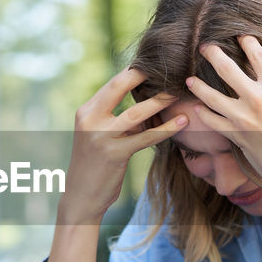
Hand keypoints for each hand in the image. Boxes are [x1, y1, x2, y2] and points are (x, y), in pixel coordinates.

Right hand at [57, 68, 184, 225]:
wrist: (80, 197)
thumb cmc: (95, 165)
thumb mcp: (99, 136)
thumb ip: (117, 119)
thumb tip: (147, 102)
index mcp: (86, 111)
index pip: (112, 83)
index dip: (134, 71)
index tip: (155, 65)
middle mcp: (89, 119)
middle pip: (119, 86)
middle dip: (144, 74)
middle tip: (169, 67)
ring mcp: (100, 136)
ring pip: (135, 112)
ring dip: (159, 101)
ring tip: (178, 92)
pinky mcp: (114, 154)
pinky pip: (145, 137)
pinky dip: (166, 128)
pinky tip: (181, 122)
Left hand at [188, 35, 261, 216]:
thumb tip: (258, 78)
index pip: (258, 54)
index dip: (246, 42)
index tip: (238, 36)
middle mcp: (259, 98)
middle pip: (227, 68)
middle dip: (212, 54)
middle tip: (204, 47)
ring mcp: (244, 117)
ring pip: (211, 95)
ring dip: (198, 85)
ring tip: (190, 79)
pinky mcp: (236, 135)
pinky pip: (212, 120)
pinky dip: (202, 114)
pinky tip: (197, 109)